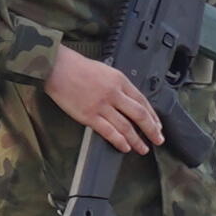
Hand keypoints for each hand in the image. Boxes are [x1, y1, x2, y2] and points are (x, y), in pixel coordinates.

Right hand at [43, 47, 164, 155]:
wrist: (57, 68)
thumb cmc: (76, 67)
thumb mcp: (106, 71)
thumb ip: (118, 85)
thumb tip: (126, 100)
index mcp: (120, 81)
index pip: (143, 101)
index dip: (153, 116)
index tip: (157, 126)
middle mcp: (114, 94)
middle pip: (139, 115)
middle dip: (151, 130)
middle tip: (158, 140)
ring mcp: (102, 106)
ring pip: (126, 127)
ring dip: (136, 140)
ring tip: (142, 148)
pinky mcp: (88, 116)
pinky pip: (108, 132)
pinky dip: (119, 141)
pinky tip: (125, 147)